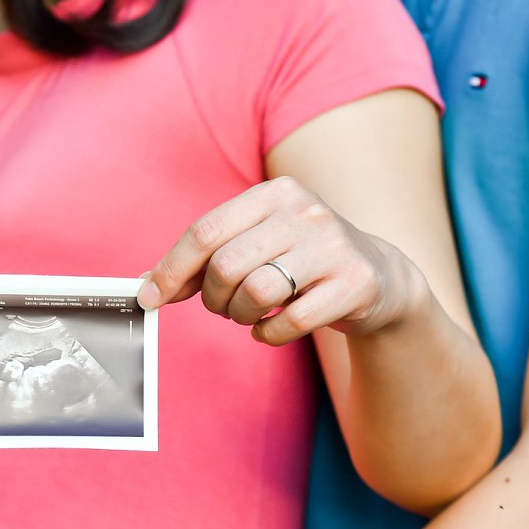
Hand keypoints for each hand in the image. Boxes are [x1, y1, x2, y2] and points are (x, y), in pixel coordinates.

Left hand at [136, 175, 430, 346]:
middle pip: (226, 266)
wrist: (380, 277)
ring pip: (256, 293)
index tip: (150, 298)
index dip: (171, 271)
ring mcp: (334, 247)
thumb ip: (207, 258)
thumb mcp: (258, 243)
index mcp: (275, 193)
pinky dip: (269, 335)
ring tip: (250, 315)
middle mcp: (305, 212)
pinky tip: (272, 328)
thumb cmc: (301, 261)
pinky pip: (289, 322)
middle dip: (213, 299)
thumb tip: (148, 286)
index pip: (205, 232)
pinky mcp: (354, 284)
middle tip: (224, 307)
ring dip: (240, 316)